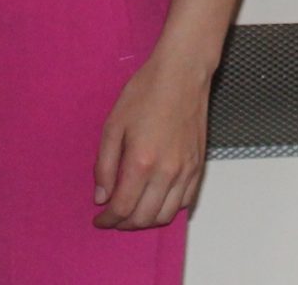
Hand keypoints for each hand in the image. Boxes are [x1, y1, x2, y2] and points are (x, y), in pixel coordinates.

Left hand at [94, 47, 209, 229]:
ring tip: (133, 211)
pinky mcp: (199, 165)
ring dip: (146, 220)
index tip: (98, 219)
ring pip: (166, 215)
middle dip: (124, 223)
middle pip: (144, 217)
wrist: (182, 74)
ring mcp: (187, 170)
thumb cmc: (145, 93)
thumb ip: (105, 165)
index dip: (107, 219)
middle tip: (113, 217)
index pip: (122, 207)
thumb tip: (101, 196)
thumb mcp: (114, 124)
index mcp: (141, 161)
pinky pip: (185, 202)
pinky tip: (156, 200)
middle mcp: (167, 171)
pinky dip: (169, 209)